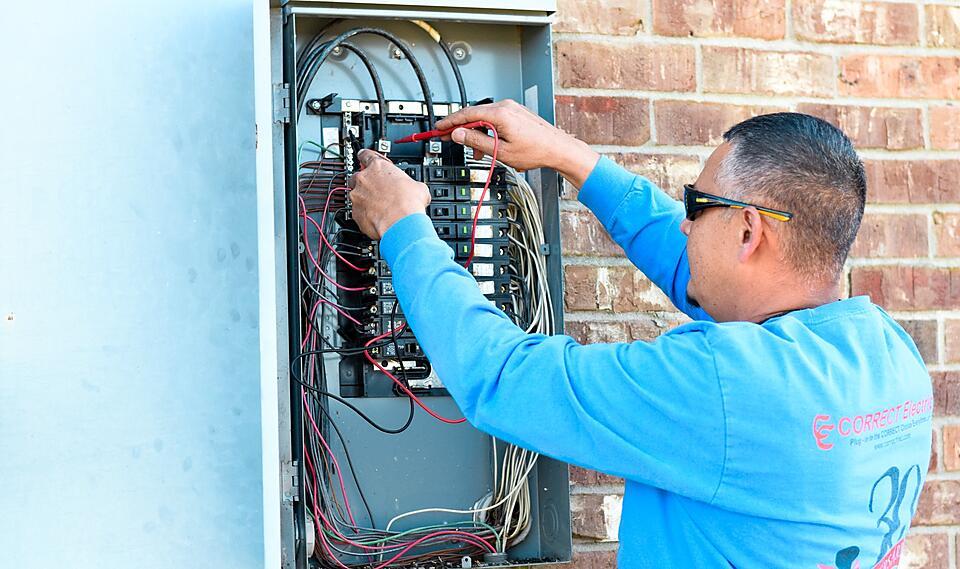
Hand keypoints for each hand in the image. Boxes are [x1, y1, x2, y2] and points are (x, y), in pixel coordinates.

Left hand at [348, 149, 430, 239]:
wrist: (401, 222)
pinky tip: (377, 218)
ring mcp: (357, 196)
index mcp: (378, 167)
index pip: (365, 155)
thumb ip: (410, 183)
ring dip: (366, 200)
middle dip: (366, 183)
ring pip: (356, 196)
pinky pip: (358, 212)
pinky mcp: (355, 213)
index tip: (364, 158)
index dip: (365, 156)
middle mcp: (364, 179)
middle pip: (358, 177)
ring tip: (380, 207)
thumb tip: (415, 189)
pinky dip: (365, 215)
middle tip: (379, 191)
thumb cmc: (408, 203)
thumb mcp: (418, 186)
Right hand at [435, 99, 599, 186]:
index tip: (439, 128)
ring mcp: (512, 108)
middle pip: (474, 115)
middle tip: (448, 138)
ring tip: (475, 151)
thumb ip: (476, 141)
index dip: (449, 122)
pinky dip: (487, 131)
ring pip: (484, 118)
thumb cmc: (536, 151)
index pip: (466, 115)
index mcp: (500, 114)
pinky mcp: (516, 113)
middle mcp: (505, 106)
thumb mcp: (500, 151)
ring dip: (476, 133)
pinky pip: (495, 119)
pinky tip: (488, 145)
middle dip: (461, 129)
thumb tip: (458, 134)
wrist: (558, 149)